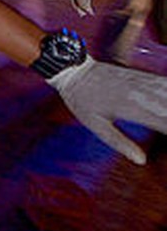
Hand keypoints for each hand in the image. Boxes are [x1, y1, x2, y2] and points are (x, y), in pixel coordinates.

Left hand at [47, 57, 166, 163]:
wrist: (74, 69)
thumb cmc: (81, 100)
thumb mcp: (94, 124)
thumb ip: (120, 142)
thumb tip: (142, 161)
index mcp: (130, 107)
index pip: (165, 123)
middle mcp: (141, 93)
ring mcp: (144, 82)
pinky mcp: (144, 75)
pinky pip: (166, 83)